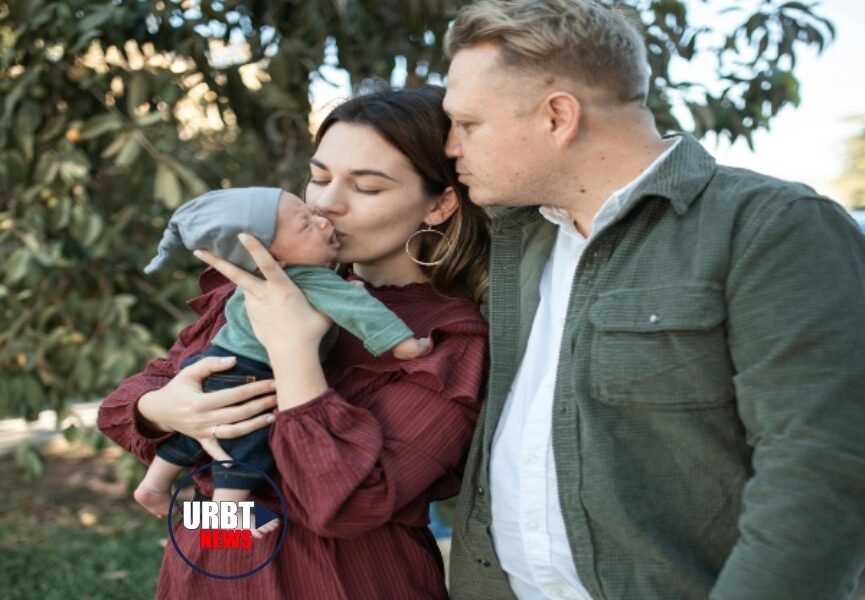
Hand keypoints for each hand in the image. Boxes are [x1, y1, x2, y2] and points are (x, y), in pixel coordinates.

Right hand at [138, 355, 277, 448]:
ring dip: (255, 426)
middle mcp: (202, 419)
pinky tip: (239, 461)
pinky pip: (214, 451)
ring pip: (233, 432)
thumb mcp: (189, 372)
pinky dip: (224, 457)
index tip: (272, 382)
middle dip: (261, 405)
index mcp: (200, 401)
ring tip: (273, 416)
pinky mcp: (202, 440)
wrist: (159, 410)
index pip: (234, 395)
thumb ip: (211, 364)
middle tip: (280, 397)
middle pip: (238, 413)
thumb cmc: (178, 387)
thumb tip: (234, 360)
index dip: (255, 388)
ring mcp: (202, 432)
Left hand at [193, 234, 329, 409]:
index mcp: (282, 289)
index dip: (255, 248)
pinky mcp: (250, 316)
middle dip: (216, 261)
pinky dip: (255, 297)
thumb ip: (334, 293)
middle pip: (236, 275)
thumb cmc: (312, 332)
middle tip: (197, 248)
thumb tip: (360, 284)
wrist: (292, 357)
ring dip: (245, 280)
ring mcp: (254, 307)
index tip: (241, 234)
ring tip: (234, 270)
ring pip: (246, 286)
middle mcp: (264, 296)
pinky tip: (264, 304)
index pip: (267, 265)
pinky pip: (251, 300)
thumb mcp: (326, 311)